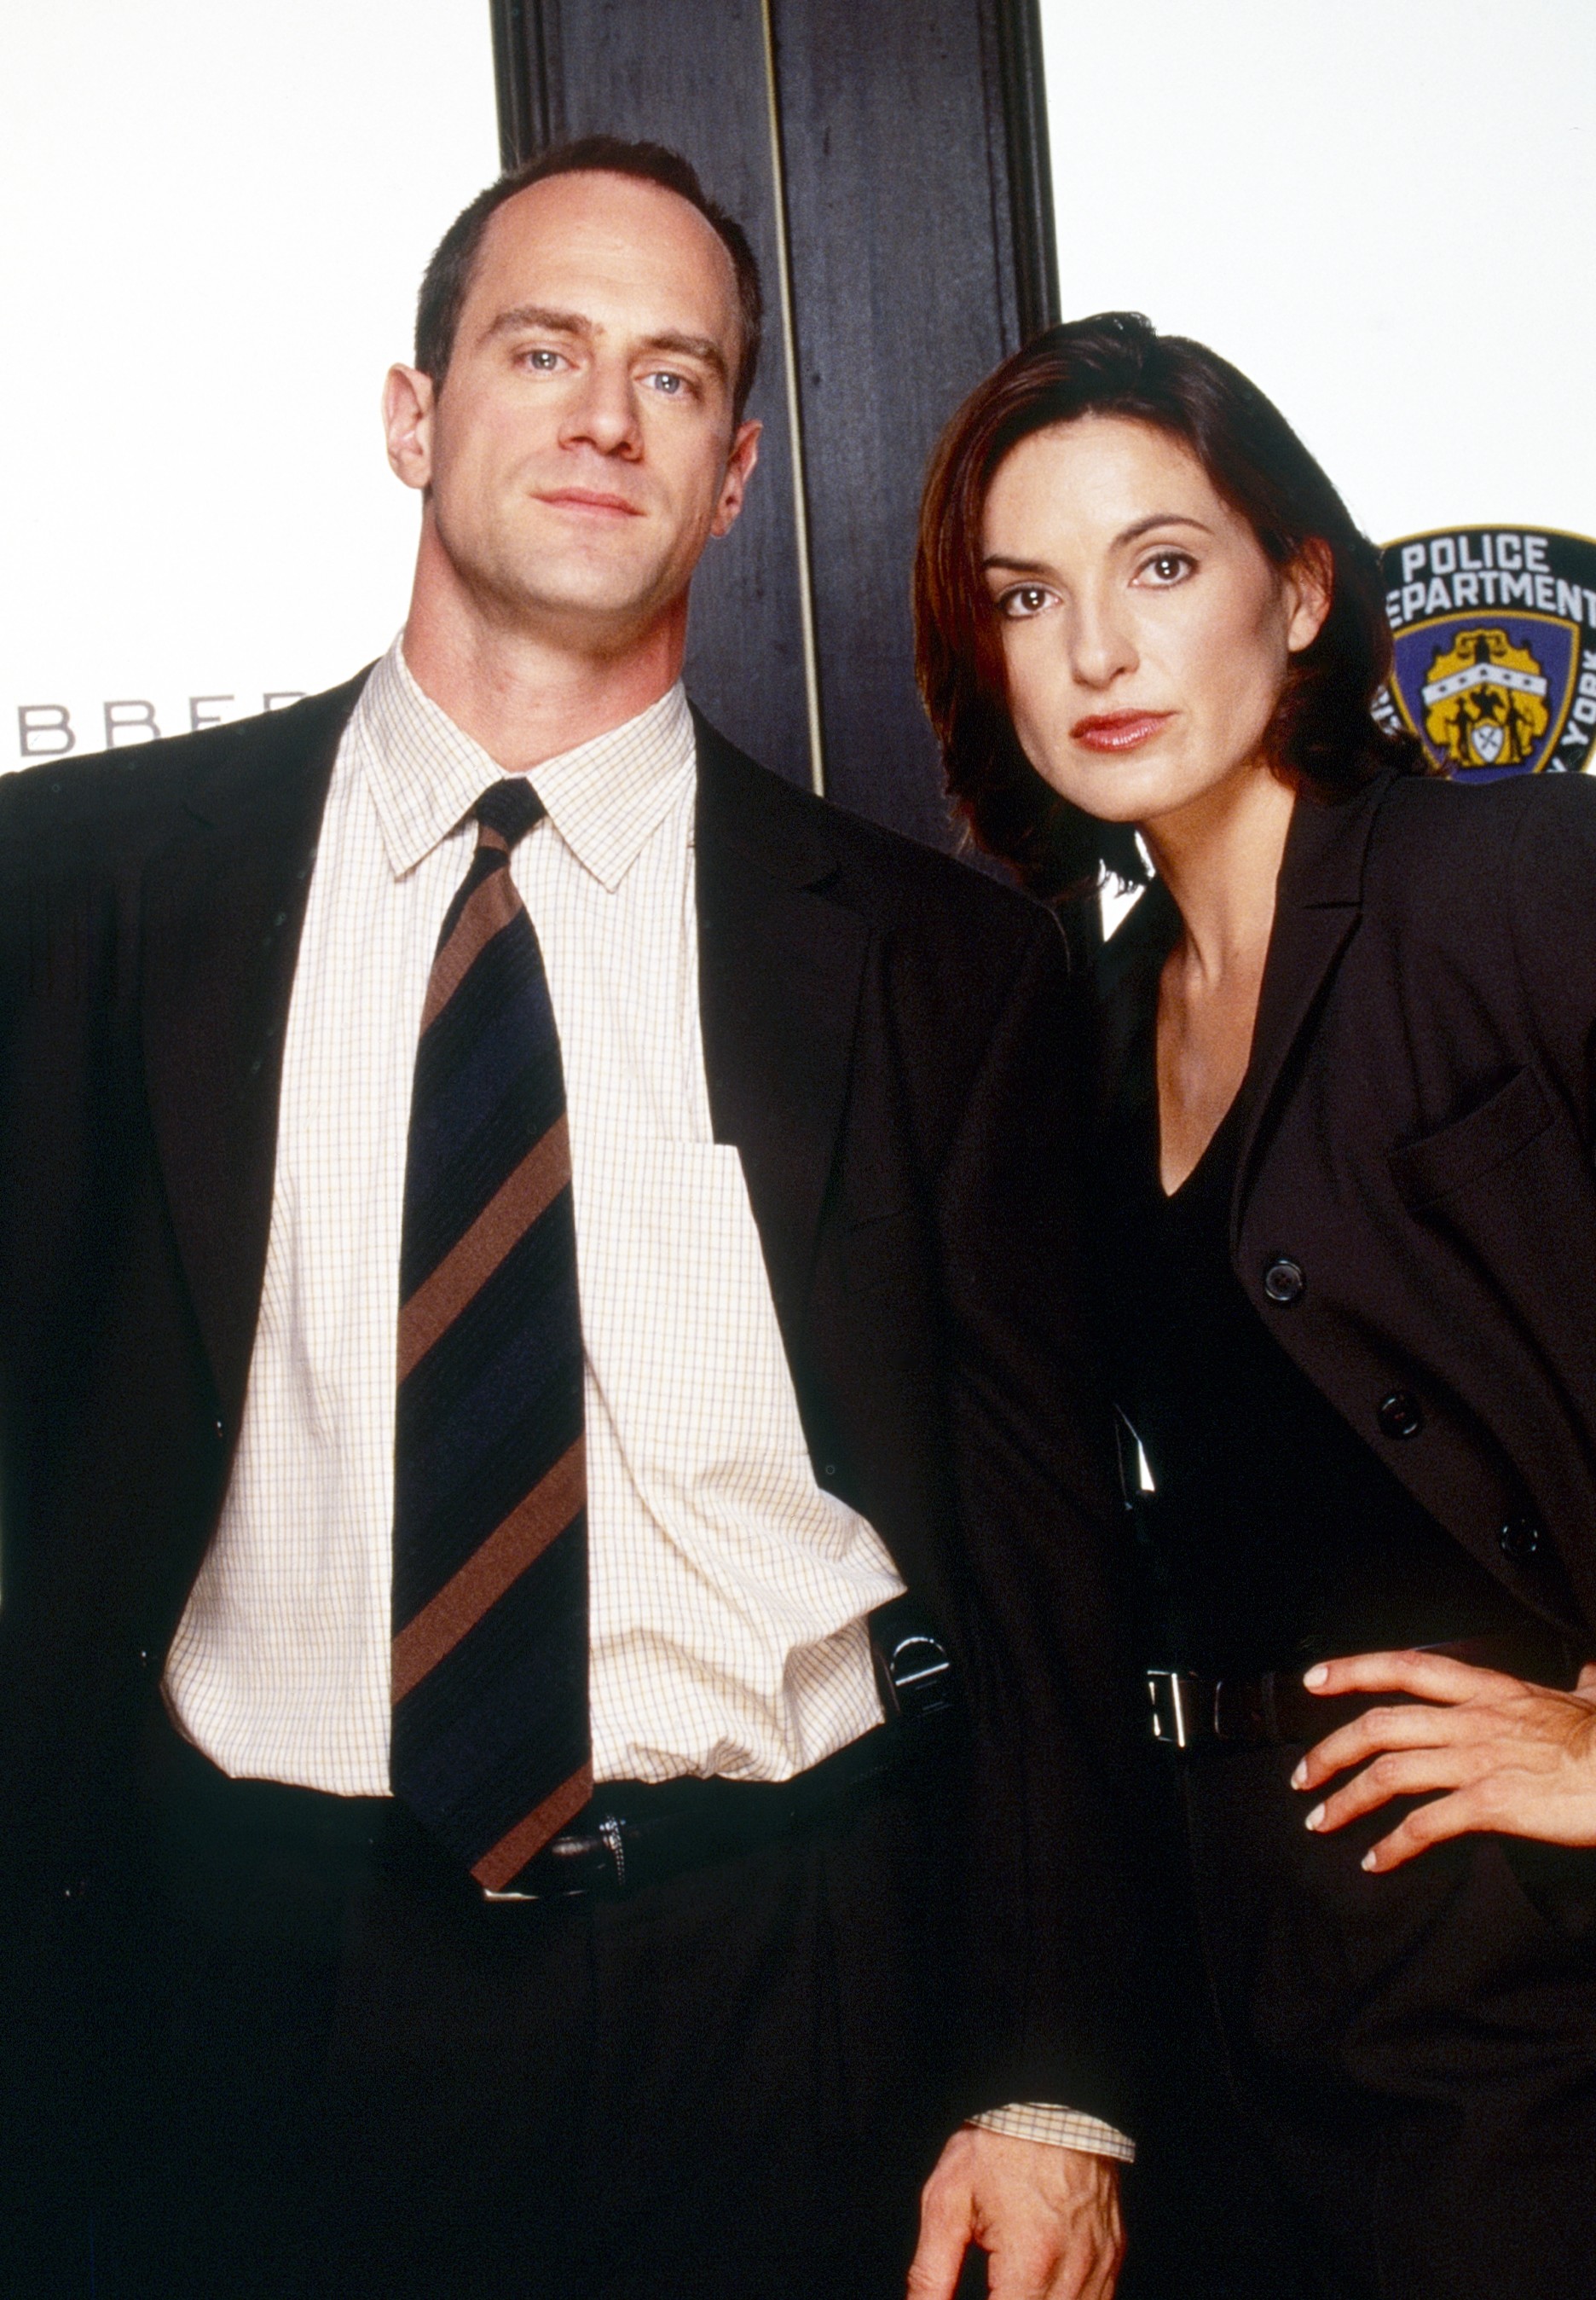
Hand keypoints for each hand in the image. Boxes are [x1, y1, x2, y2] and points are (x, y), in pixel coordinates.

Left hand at [907, 2127, 1122, 2299]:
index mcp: (1030, 2263)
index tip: (976, 2296)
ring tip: (1008, 2286)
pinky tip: (1042, 2292)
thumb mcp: (947, 2203)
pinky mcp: (1113, 2256)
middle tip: (992, 2289)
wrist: (1049, 2101)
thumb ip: (931, 2274)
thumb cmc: (998, 2146)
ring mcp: (1100, 2265)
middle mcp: (1073, 2273)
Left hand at [1292, 1648, 1595, 1871]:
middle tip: (1303, 1776)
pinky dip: (1393, 1845)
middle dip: (1331, 1750)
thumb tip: (1587, 1672)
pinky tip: (1377, 1861)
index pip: (1405, 1667)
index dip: (1352, 1669)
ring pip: (1390, 1772)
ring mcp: (1480, 1760)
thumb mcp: (1590, 1699)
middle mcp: (1474, 1719)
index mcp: (1490, 1690)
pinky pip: (1426, 1825)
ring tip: (1321, 1821)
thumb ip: (1579, 1684)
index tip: (1313, 1681)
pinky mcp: (1493, 1804)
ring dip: (1347, 1799)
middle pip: (1380, 1725)